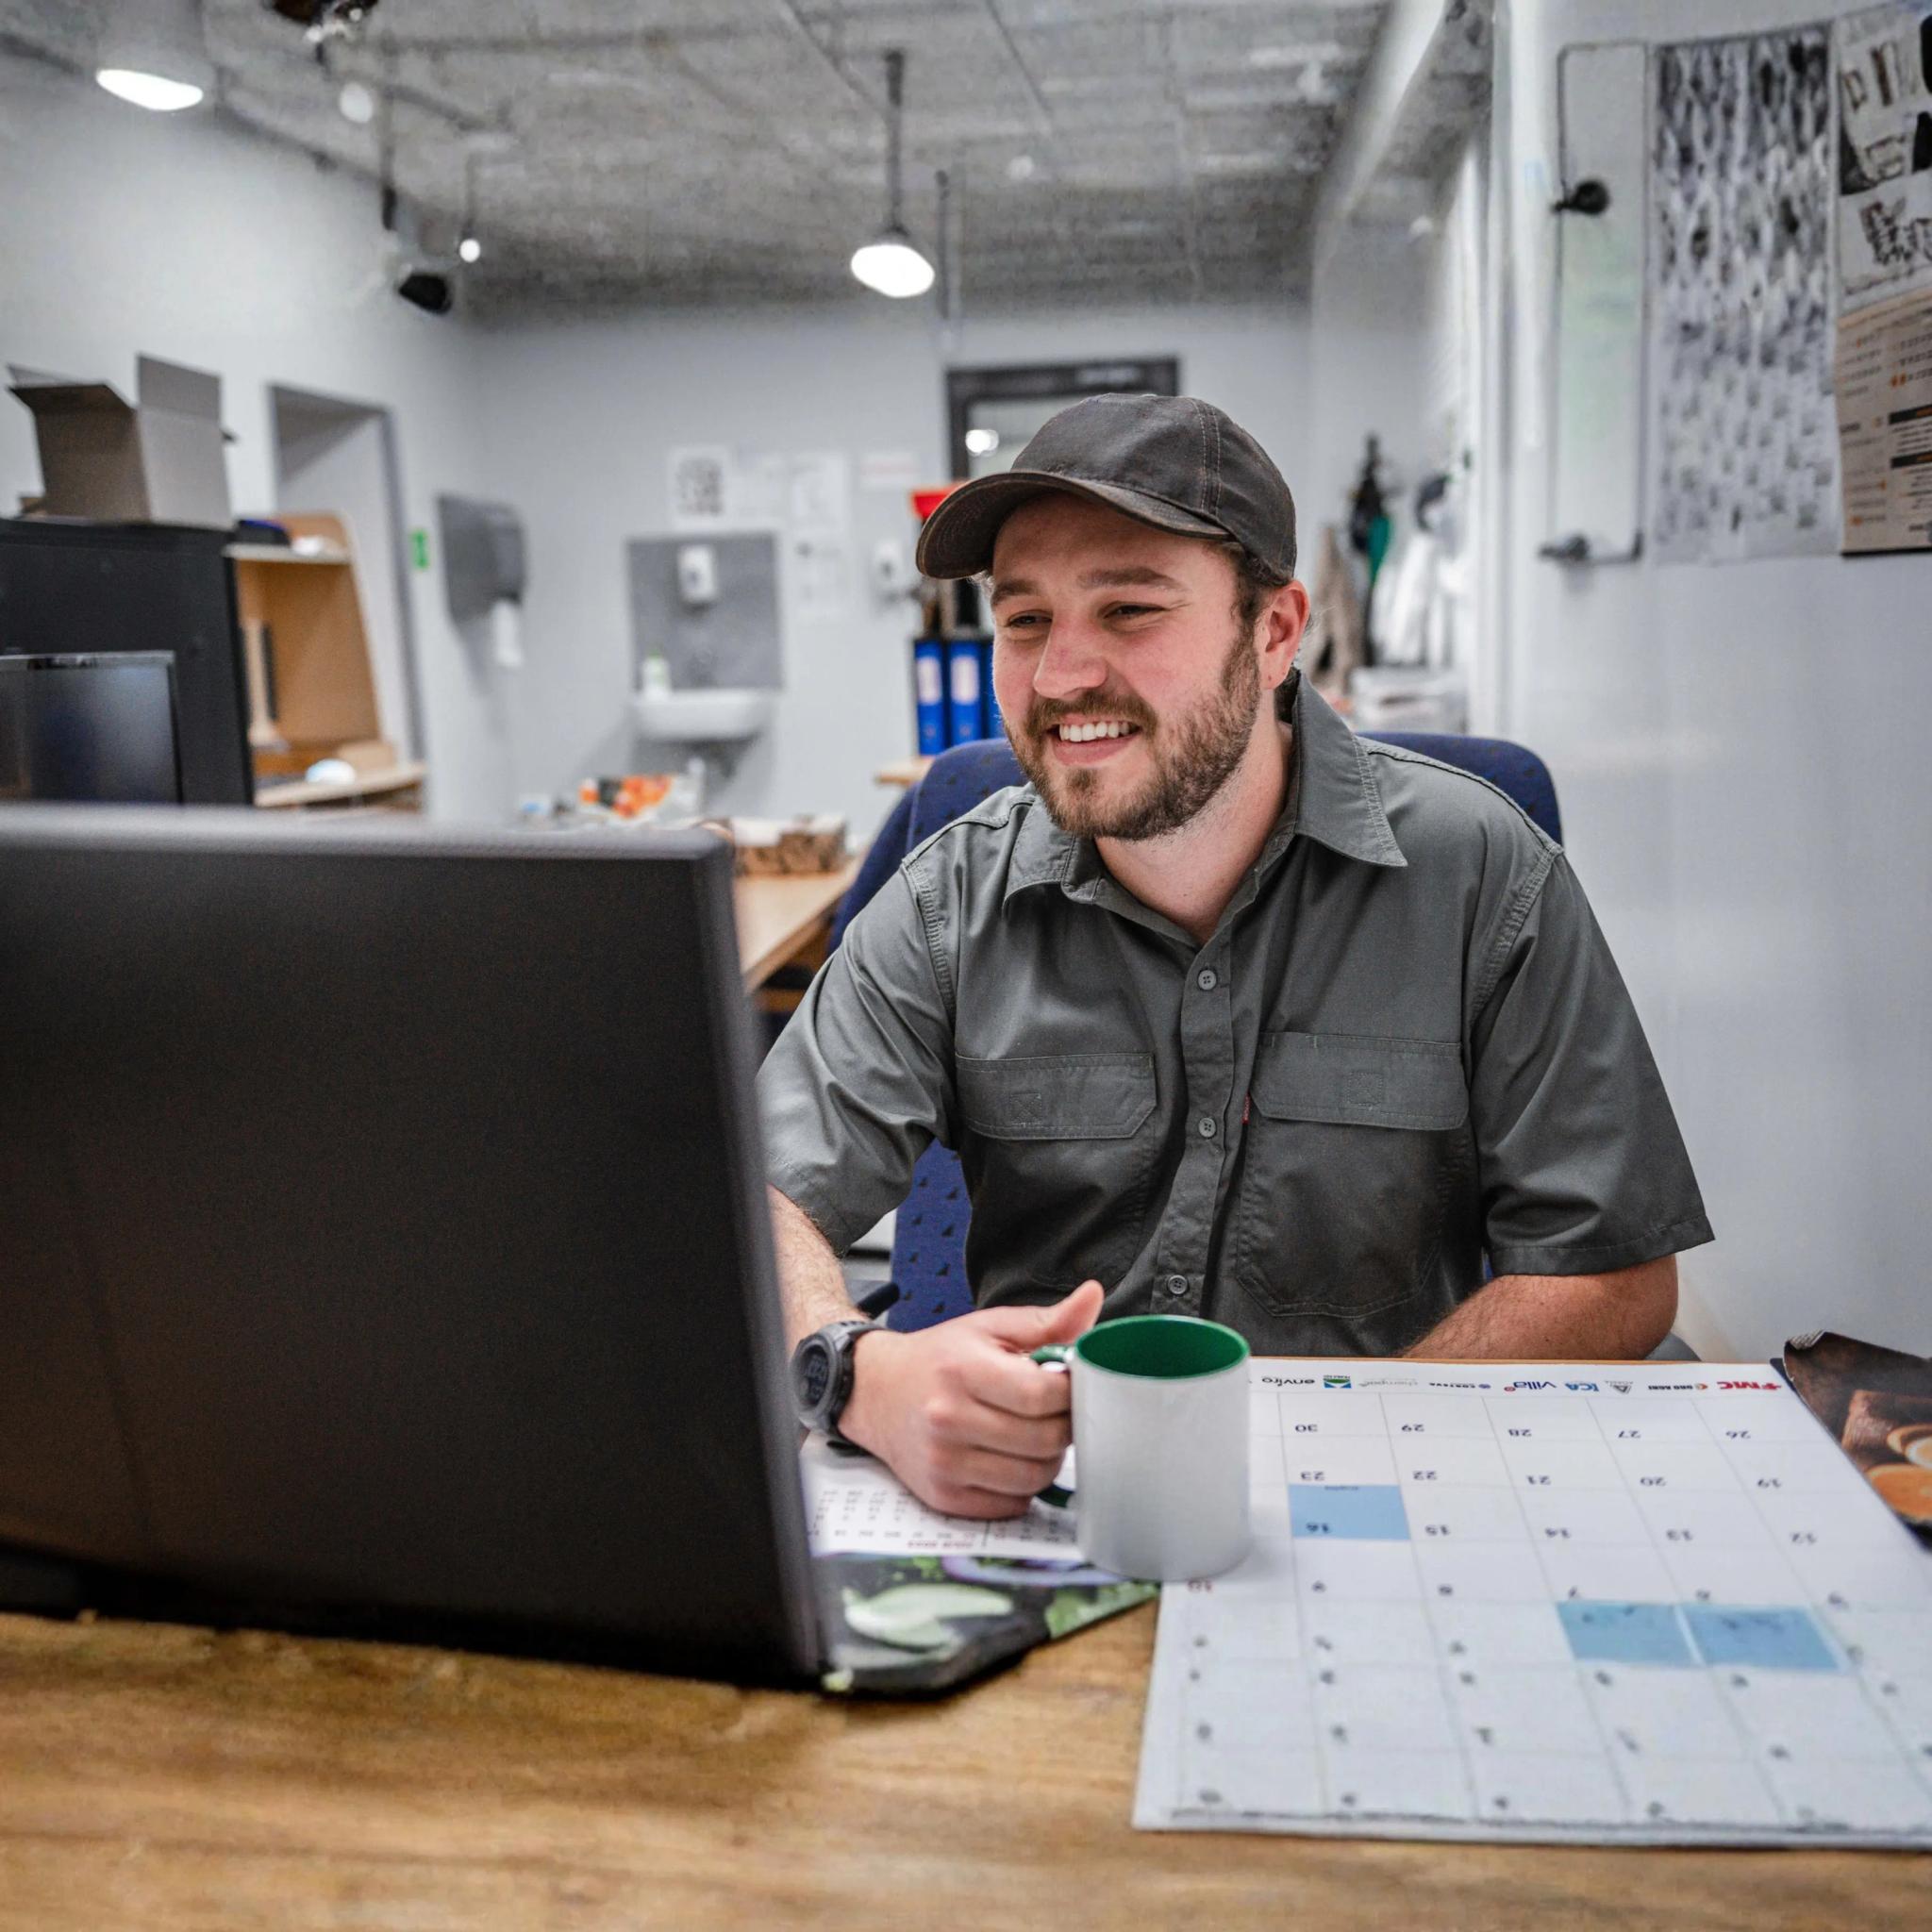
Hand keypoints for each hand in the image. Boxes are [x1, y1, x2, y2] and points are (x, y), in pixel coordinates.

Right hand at [839, 1281, 1104, 1518]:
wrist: (876, 1391)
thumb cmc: (939, 1358)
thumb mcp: (989, 1327)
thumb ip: (1047, 1320)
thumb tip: (1092, 1297)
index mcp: (964, 1371)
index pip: (1043, 1395)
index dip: (1072, 1392)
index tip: (1072, 1384)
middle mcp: (949, 1420)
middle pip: (1045, 1440)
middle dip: (1065, 1426)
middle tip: (1058, 1412)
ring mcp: (944, 1463)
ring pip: (1033, 1478)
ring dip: (1048, 1458)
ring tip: (1036, 1434)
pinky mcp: (944, 1496)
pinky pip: (1011, 1505)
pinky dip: (1023, 1485)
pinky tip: (1011, 1458)